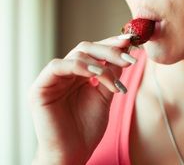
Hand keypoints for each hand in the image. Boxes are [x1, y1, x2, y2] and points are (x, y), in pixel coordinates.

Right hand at [29, 35, 134, 163]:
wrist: (73, 153)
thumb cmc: (87, 128)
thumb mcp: (105, 97)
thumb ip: (110, 76)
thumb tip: (123, 55)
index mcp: (79, 75)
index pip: (95, 52)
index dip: (112, 45)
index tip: (130, 42)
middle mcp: (66, 73)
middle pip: (87, 49)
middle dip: (110, 51)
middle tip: (128, 56)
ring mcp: (53, 79)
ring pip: (76, 55)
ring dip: (100, 63)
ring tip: (114, 80)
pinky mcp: (40, 87)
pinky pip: (57, 66)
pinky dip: (79, 66)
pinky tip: (96, 73)